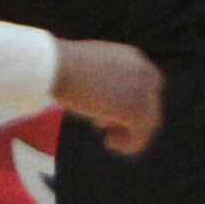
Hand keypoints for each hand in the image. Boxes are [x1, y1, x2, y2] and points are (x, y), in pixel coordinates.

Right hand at [50, 39, 162, 155]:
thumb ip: (104, 83)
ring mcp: (142, 91)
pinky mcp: (135, 111)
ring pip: (148, 123)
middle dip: (130, 119)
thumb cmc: (60, 66)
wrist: (53, 66)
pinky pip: (140, 136)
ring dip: (131, 134)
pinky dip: (129, 145)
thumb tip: (106, 107)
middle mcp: (144, 72)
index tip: (108, 114)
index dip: (131, 103)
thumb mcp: (89, 68)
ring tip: (109, 139)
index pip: (147, 86)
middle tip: (104, 127)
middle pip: (150, 105)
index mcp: (133, 58)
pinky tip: (109, 142)